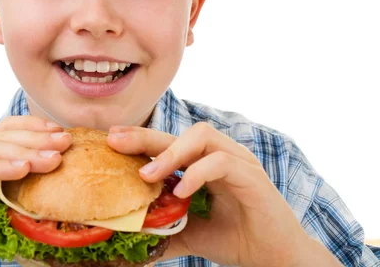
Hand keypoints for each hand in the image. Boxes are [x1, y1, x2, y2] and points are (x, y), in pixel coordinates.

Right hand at [0, 116, 71, 265]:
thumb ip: (13, 208)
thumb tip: (54, 214)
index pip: (9, 131)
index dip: (37, 130)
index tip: (65, 136)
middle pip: (5, 135)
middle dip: (39, 139)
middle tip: (67, 142)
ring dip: (22, 152)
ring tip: (51, 159)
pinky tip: (19, 170)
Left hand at [108, 123, 340, 266]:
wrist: (276, 260)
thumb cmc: (236, 240)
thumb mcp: (191, 233)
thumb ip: (165, 229)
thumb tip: (129, 239)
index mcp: (205, 163)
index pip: (169, 142)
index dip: (140, 139)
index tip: (111, 139)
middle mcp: (222, 155)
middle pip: (180, 133)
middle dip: (146, 136)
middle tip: (116, 141)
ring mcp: (239, 162)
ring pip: (202, 136)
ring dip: (170, 153)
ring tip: (146, 175)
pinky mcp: (253, 176)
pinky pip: (221, 162)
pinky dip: (198, 173)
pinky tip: (181, 191)